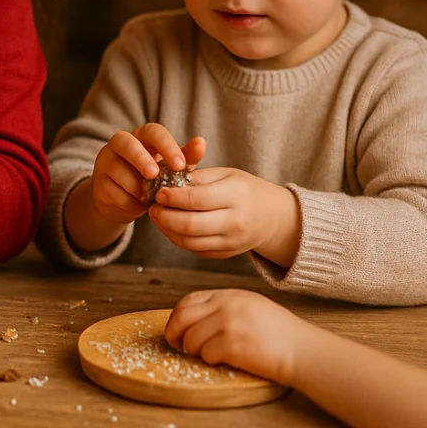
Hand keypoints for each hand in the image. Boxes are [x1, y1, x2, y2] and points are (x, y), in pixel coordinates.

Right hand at [87, 123, 205, 225]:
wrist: (124, 201)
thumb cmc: (152, 179)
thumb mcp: (170, 168)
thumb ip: (185, 156)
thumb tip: (201, 142)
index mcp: (141, 136)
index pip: (152, 131)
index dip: (166, 145)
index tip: (180, 165)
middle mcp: (120, 144)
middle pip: (126, 143)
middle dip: (141, 159)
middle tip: (154, 175)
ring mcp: (105, 162)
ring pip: (118, 171)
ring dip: (137, 187)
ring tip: (150, 198)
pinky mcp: (98, 183)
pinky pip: (114, 192)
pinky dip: (129, 202)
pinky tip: (137, 205)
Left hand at [149, 166, 299, 264]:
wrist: (273, 217)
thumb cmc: (245, 190)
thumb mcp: (227, 174)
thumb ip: (198, 176)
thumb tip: (167, 181)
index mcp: (236, 195)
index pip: (196, 199)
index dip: (172, 197)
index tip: (159, 193)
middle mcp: (236, 221)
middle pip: (190, 225)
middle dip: (165, 217)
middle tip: (153, 208)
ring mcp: (232, 241)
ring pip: (190, 242)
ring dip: (168, 230)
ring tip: (159, 218)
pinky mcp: (227, 253)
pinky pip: (196, 250)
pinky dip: (179, 240)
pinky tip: (171, 228)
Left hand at [164, 289, 308, 385]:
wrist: (302, 350)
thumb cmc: (280, 333)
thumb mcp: (251, 306)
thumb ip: (225, 306)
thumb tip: (195, 319)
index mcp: (229, 295)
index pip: (190, 300)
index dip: (177, 316)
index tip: (175, 328)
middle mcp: (226, 305)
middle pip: (183, 317)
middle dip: (173, 332)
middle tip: (175, 344)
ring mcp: (228, 324)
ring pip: (191, 338)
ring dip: (193, 350)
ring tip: (205, 355)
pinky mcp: (232, 345)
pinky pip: (206, 354)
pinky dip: (209, 360)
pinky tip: (222, 360)